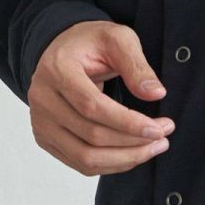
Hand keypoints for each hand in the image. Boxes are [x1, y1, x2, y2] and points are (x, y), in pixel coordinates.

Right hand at [27, 20, 175, 175]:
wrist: (62, 48)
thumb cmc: (91, 42)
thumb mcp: (118, 39)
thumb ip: (136, 65)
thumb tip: (156, 94)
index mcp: (57, 70)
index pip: (92, 106)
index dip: (127, 122)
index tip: (159, 129)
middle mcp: (42, 99)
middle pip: (90, 136)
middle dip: (133, 142)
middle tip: (164, 137)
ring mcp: (41, 122)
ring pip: (85, 157)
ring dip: (124, 159)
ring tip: (153, 148)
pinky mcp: (45, 138)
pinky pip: (79, 163)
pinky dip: (110, 165)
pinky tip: (132, 154)